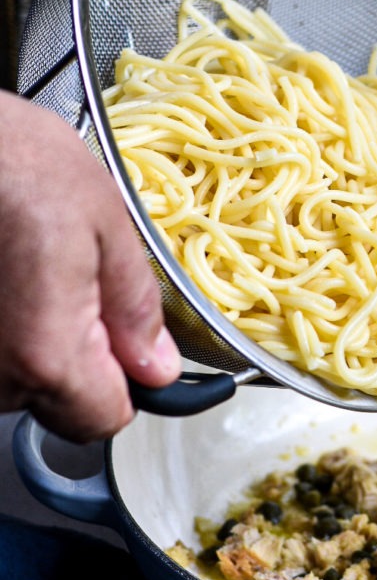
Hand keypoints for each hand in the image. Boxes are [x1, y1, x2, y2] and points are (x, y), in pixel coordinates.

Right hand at [0, 92, 180, 441]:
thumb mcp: (105, 222)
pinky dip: (1, 326)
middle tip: (70, 282)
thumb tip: (159, 367)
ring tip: (27, 270)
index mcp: (46, 353)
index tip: (129, 343)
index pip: (105, 419)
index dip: (128, 383)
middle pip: (59, 402)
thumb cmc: (13, 159)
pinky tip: (3, 276)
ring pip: (17, 380)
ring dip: (33, 339)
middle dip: (78, 355)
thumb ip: (137, 307)